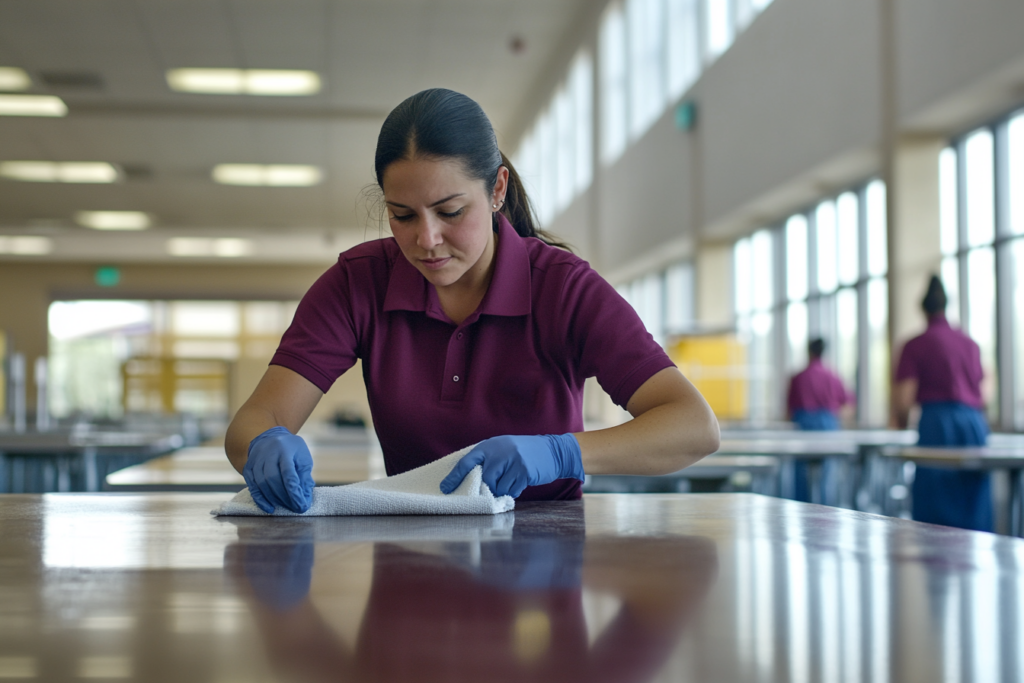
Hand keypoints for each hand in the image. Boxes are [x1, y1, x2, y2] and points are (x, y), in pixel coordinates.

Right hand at [243, 426, 314, 513]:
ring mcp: (256, 461)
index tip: (302, 505)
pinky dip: (260, 500)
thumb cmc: (291, 450)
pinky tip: (269, 508)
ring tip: (286, 507)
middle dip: (285, 497)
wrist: (270, 437)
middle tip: (295, 508)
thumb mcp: (303, 457)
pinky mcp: (248, 468)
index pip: (288, 473)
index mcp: (285, 449)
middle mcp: (268, 454)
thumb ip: (305, 476)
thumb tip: (306, 498)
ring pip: (262, 484)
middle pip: (273, 479)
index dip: (294, 492)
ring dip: (274, 499)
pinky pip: (252, 487)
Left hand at [439, 434, 583, 497]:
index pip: (466, 462)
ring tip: (512, 481)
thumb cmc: (524, 452)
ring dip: (503, 490)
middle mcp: (499, 452)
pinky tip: (521, 482)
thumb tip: (468, 480)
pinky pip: (511, 490)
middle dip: (488, 488)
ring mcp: (512, 461)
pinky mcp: (524, 472)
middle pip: (484, 479)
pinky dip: (514, 491)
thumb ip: (488, 460)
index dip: (454, 476)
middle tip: (494, 489)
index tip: (445, 488)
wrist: (553, 451)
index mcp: (490, 445)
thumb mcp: (503, 449)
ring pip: (498, 487)